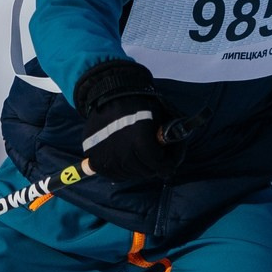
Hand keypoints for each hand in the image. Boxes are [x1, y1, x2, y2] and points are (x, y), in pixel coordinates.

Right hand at [73, 60, 181, 183]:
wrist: (110, 95)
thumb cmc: (139, 105)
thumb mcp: (160, 117)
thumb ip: (169, 139)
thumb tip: (176, 157)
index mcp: (141, 142)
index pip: (161, 166)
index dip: (168, 163)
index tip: (168, 159)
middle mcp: (124, 154)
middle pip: (146, 172)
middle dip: (154, 165)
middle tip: (155, 156)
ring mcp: (108, 159)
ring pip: (131, 175)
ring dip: (139, 168)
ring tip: (139, 155)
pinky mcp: (95, 160)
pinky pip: (115, 175)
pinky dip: (123, 170)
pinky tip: (127, 158)